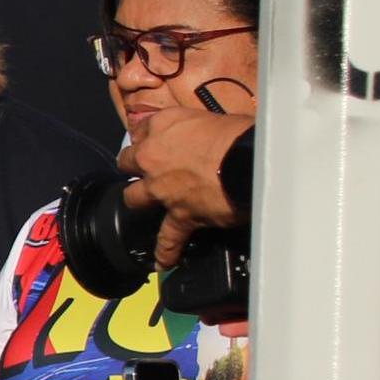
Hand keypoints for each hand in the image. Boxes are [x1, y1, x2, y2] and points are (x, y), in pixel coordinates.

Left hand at [118, 101, 251, 271]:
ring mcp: (162, 188)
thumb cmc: (242, 134)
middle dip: (136, 167)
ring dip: (140, 202)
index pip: (143, 129)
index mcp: (164, 125)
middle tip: (146, 172)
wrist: (251, 160)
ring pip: (134, 198)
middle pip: (129, 162)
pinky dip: (165, 250)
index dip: (150, 138)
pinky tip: (163, 260)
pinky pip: (167, 237)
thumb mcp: (216, 118)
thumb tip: (212, 137)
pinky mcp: (179, 214)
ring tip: (148, 206)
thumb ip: (201, 130)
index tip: (156, 143)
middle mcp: (154, 156)